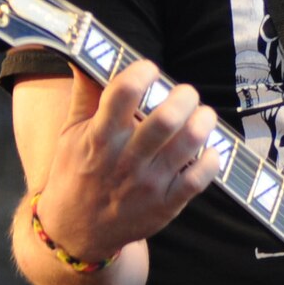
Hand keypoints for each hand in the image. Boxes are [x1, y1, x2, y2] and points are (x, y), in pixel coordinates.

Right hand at [34, 62, 220, 260]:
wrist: (75, 231)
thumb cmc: (76, 173)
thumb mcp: (72, 134)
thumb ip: (85, 94)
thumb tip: (88, 53)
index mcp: (98, 138)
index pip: (121, 95)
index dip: (141, 74)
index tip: (149, 68)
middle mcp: (124, 160)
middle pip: (165, 120)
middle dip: (184, 97)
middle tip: (186, 93)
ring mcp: (148, 184)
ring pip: (187, 146)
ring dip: (203, 122)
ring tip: (203, 114)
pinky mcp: (166, 205)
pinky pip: (199, 179)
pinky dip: (211, 160)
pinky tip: (210, 149)